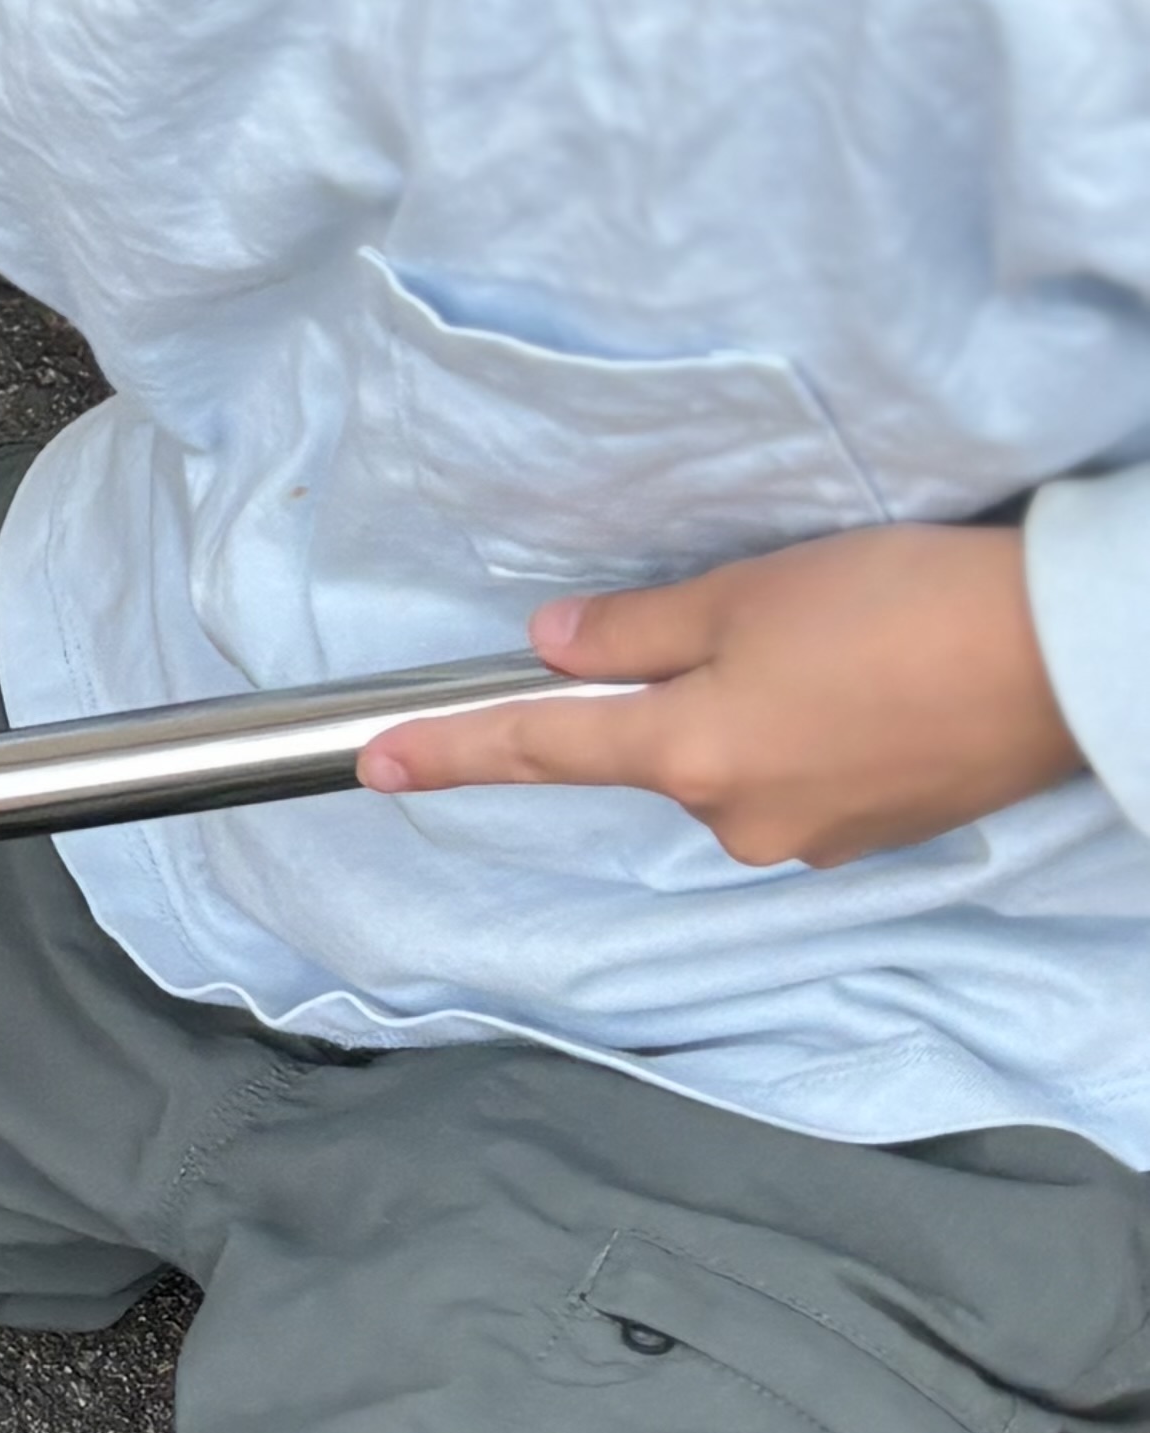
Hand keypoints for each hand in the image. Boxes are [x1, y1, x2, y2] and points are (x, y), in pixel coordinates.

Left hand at [357, 524, 1085, 872]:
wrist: (1060, 662)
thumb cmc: (898, 610)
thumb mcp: (748, 592)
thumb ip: (639, 628)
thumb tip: (555, 645)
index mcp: (688, 757)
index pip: (540, 749)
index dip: (450, 751)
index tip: (372, 763)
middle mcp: (735, 820)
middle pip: (658, 748)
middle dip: (682, 686)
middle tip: (776, 612)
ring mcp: (807, 839)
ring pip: (735, 760)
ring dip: (758, 704)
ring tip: (846, 640)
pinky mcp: (870, 835)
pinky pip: (801, 774)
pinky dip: (813, 727)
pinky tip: (873, 681)